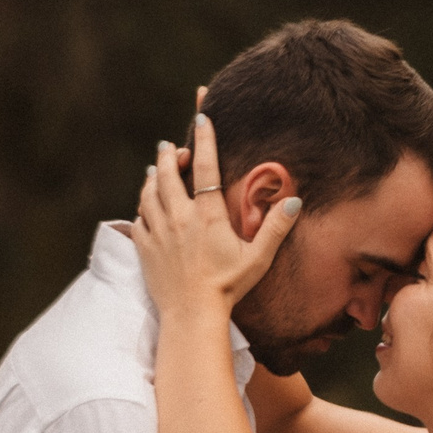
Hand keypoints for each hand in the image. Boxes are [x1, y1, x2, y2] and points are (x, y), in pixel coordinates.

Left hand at [133, 111, 301, 315]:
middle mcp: (179, 218)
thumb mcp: (258, 258)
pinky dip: (142, 203)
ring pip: (149, 192)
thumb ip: (276, 228)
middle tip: (173, 145)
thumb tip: (294, 201)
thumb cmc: (229, 287)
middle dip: (171, 154)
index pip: (205, 168)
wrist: (192, 315)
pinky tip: (146, 202)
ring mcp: (158, 232)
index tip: (202, 117)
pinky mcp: (145, 247)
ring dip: (153, 175)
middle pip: (168, 174)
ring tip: (157, 166)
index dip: (204, 140)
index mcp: (207, 216)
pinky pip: (139, 216)